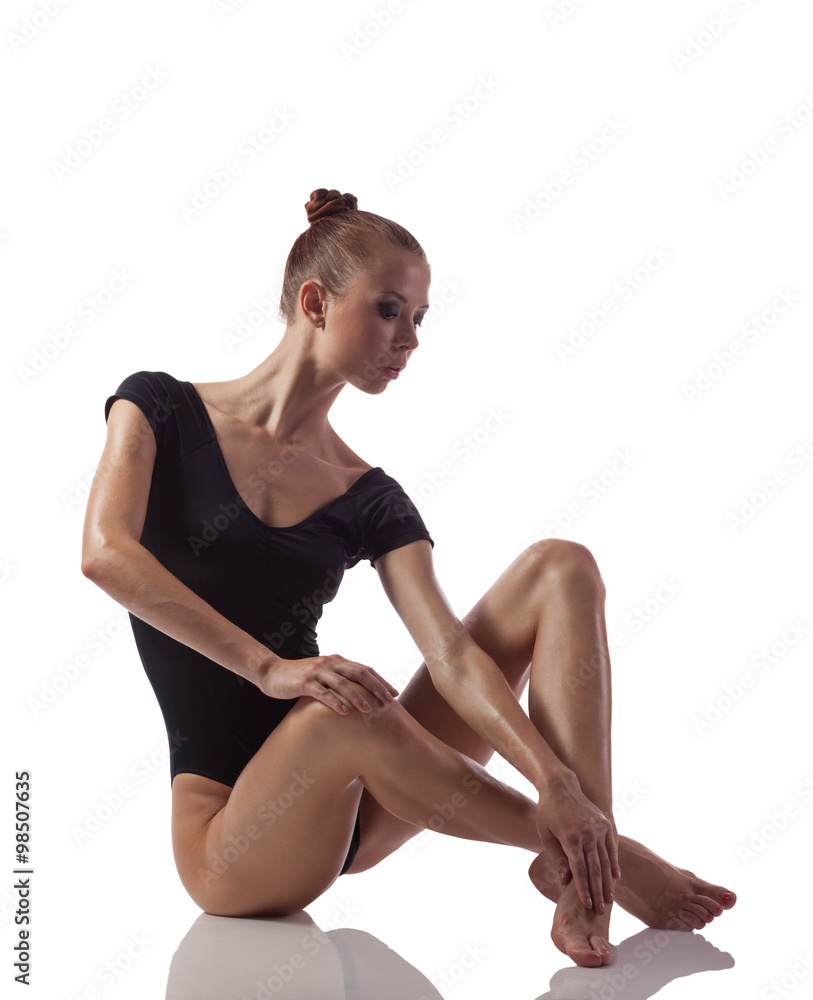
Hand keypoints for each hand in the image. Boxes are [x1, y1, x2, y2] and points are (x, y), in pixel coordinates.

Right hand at [256, 653, 398, 714]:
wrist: (272, 672)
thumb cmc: (301, 677)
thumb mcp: (323, 676)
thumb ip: (339, 681)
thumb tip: (360, 696)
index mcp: (338, 661)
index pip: (365, 669)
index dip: (380, 681)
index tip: (394, 693)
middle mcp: (330, 663)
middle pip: (359, 672)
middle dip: (376, 687)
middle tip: (389, 701)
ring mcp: (317, 672)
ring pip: (342, 683)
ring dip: (357, 696)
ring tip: (369, 710)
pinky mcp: (304, 682)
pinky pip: (322, 692)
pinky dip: (334, 701)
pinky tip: (343, 712)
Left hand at [535, 771, 619, 912]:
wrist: (560, 787)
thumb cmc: (548, 812)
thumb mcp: (546, 835)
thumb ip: (557, 858)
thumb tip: (566, 880)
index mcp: (570, 837)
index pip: (579, 869)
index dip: (583, 888)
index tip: (587, 904)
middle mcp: (587, 833)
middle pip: (595, 868)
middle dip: (598, 892)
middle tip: (600, 911)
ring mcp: (598, 828)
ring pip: (606, 860)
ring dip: (608, 882)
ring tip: (609, 900)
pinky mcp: (605, 824)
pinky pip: (612, 848)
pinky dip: (614, 863)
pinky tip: (616, 878)